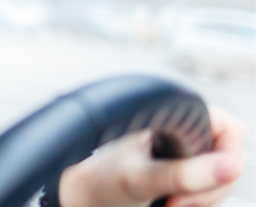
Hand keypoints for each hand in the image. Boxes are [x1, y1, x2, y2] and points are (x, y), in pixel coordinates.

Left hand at [58, 106, 245, 206]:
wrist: (86, 199)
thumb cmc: (101, 181)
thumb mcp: (138, 180)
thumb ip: (180, 174)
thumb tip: (230, 166)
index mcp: (172, 118)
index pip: (229, 129)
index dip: (223, 159)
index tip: (201, 183)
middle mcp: (181, 132)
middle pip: (228, 159)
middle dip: (210, 188)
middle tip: (180, 203)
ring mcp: (185, 154)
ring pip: (222, 177)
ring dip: (203, 198)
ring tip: (171, 204)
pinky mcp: (183, 172)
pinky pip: (210, 189)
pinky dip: (197, 201)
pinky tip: (173, 203)